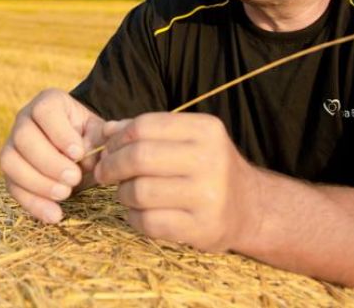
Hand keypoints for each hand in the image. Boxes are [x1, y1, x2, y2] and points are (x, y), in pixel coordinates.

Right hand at [0, 88, 104, 223]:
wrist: (78, 151)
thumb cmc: (89, 138)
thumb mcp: (100, 133)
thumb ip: (105, 138)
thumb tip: (105, 146)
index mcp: (48, 103)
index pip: (44, 111)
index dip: (59, 133)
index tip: (78, 153)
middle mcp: (24, 119)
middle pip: (23, 137)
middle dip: (49, 162)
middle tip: (74, 178)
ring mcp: (12, 145)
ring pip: (10, 161)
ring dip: (37, 183)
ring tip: (65, 195)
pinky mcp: (10, 171)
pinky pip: (12, 187)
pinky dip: (32, 203)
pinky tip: (54, 214)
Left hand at [93, 112, 261, 252]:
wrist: (250, 208)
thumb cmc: (208, 168)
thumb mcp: (187, 139)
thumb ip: (147, 132)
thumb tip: (106, 131)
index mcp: (205, 130)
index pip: (145, 126)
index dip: (117, 138)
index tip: (108, 150)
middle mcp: (210, 159)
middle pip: (139, 157)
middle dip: (111, 166)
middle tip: (104, 173)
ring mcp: (209, 196)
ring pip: (140, 191)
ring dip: (123, 193)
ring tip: (127, 193)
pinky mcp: (203, 228)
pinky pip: (149, 222)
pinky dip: (134, 218)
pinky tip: (138, 213)